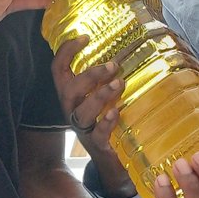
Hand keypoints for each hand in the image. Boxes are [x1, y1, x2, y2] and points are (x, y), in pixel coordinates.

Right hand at [52, 36, 131, 195]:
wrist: (112, 161)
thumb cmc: (110, 118)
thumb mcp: (105, 95)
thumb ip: (111, 74)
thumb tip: (139, 44)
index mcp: (71, 94)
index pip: (58, 69)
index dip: (66, 51)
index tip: (85, 37)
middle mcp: (72, 109)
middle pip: (69, 89)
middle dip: (89, 75)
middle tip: (112, 66)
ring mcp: (83, 128)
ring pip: (81, 111)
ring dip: (99, 95)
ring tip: (118, 84)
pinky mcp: (97, 144)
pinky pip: (97, 134)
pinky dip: (105, 122)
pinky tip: (115, 112)